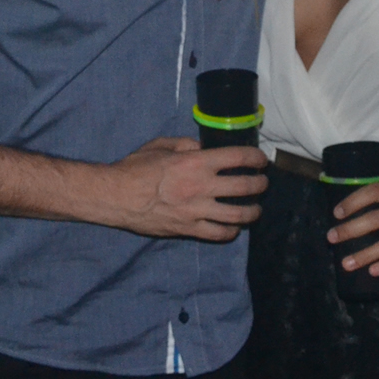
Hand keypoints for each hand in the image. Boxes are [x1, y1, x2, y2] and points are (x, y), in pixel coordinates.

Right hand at [104, 137, 266, 241]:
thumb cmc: (135, 168)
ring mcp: (197, 210)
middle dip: (260, 184)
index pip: (238, 157)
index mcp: (196, 162)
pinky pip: (218, 233)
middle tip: (262, 183)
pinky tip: (234, 227)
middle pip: (244, 186)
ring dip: (252, 211)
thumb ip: (185, 144)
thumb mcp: (160, 145)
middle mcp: (201, 186)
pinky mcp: (188, 229)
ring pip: (237, 215)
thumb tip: (202, 148)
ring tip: (256, 209)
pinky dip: (231, 231)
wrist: (116, 196)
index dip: (255, 157)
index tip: (260, 160)